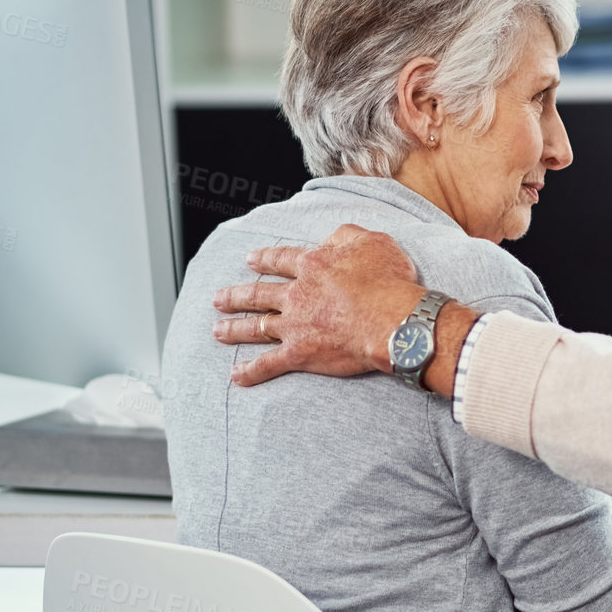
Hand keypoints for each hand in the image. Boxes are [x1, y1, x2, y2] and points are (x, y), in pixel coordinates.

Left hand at [212, 224, 425, 386]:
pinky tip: (237, 375)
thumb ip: (346, 235)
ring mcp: (294, 325)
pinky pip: (269, 364)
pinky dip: (251, 371)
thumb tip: (329, 239)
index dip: (264, 259)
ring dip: (235, 329)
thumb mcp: (372, 242)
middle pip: (259, 294)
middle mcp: (297, 294)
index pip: (281, 260)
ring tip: (218, 331)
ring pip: (257, 327)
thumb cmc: (388, 282)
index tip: (250, 260)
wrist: (393, 321)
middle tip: (220, 299)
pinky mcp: (299, 354)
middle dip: (236, 297)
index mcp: (313, 266)